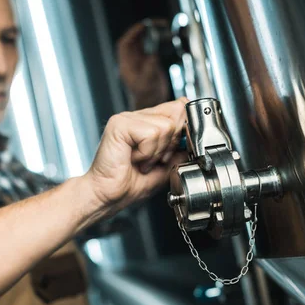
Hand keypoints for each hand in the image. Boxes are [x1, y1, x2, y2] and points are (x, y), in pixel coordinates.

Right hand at [84, 98, 189, 213]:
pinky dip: (147, 153)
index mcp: (147, 122)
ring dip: (156, 152)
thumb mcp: (167, 166)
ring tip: (141, 161)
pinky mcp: (120, 124)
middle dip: (170, 144)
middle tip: (152, 160)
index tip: (171, 152)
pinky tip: (133, 159)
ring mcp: (127, 118)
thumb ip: (181, 149)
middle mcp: (137, 116)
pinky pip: (151, 133)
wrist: (107, 196)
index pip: (179, 107)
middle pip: (177, 113)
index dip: (183, 130)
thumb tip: (197, 138)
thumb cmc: (129, 183)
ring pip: (166, 126)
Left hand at [117, 20, 170, 108]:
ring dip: (150, 35)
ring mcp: (140, 62)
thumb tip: (153, 54)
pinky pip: (151, 48)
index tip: (142, 27)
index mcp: (127, 65)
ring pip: (143, 43)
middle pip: (134, 41)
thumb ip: (149, 68)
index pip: (125, 44)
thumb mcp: (147, 81)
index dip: (132, 33)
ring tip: (160, 28)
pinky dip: (157, 42)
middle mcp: (132, 62)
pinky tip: (164, 38)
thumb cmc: (146, 97)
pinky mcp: (149, 63)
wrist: (152, 105)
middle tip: (154, 24)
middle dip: (143, 31)